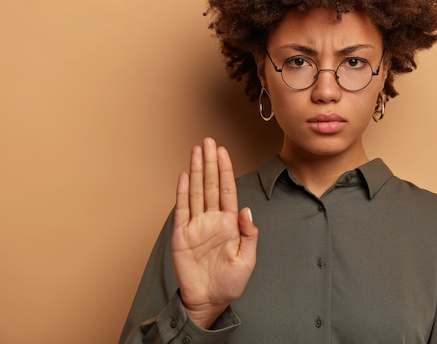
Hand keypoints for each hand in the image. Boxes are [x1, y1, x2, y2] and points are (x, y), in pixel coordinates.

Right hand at [171, 137, 257, 327]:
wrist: (209, 300)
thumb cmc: (230, 282)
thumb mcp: (248, 259)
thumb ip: (249, 234)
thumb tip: (247, 209)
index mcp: (229, 223)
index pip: (227, 190)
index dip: (225, 170)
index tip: (224, 152)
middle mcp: (212, 219)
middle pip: (210, 185)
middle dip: (210, 163)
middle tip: (208, 141)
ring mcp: (196, 225)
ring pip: (195, 192)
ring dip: (195, 171)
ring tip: (196, 151)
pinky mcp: (181, 235)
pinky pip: (181, 210)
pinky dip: (181, 193)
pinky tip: (183, 177)